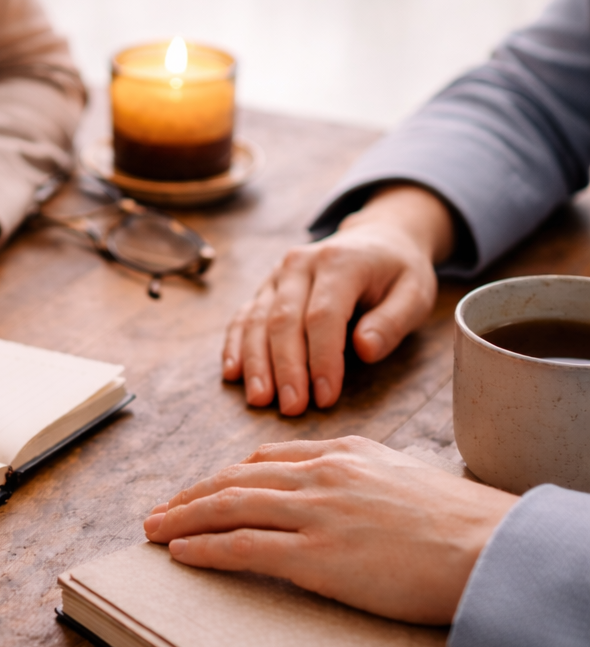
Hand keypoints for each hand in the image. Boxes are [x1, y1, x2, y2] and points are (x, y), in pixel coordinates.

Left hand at [143, 436, 517, 623]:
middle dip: (189, 495)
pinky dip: (205, 548)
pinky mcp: (317, 556)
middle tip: (158, 510)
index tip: (199, 490)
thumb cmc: (454, 520)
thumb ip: (355, 476)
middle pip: (234, 479)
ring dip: (183, 518)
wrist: (489, 547)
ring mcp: (316, 513)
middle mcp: (320, 475)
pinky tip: (180, 552)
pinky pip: (243, 547)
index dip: (223, 476)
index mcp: (341, 454)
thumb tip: (328, 492)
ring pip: (229, 507)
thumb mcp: (398, 476)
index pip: (263, 460)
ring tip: (153, 530)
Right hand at [223, 185, 454, 414]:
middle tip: (291, 408)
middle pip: (283, 321)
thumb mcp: (414, 292)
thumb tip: (364, 350)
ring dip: (255, 363)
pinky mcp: (266, 288)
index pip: (323, 316)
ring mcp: (277, 275)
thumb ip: (392, 321)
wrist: (376, 238)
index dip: (322, 359)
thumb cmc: (396, 272)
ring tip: (259, 399)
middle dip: (285, 369)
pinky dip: (235, 346)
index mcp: (339, 262)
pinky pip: (243, 317)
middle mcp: (300, 264)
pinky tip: (232, 373)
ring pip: (256, 321)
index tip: (325, 397)